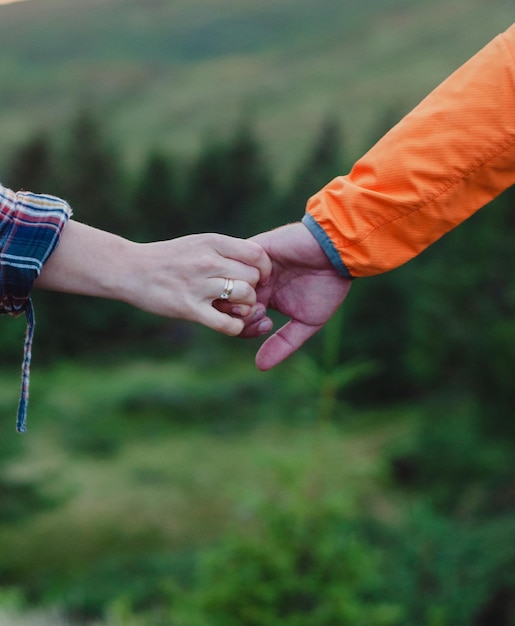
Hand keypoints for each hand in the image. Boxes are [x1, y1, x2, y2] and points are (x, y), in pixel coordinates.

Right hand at [125, 233, 271, 334]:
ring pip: (245, 297)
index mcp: (212, 242)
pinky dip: (235, 327)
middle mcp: (208, 261)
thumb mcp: (197, 243)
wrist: (129, 269)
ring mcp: (198, 285)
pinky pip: (227, 324)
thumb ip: (224, 251)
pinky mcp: (189, 308)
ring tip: (235, 308)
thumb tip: (255, 262)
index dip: (264, 268)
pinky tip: (229, 323)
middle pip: (253, 277)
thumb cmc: (167, 258)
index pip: (257, 254)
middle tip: (244, 296)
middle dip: (255, 289)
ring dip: (246, 307)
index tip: (259, 277)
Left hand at [239, 222, 351, 369]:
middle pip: (227, 305)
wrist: (337, 253)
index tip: (267, 324)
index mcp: (264, 300)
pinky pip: (234, 263)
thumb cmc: (327, 288)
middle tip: (260, 311)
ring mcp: (251, 267)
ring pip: (228, 285)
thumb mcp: (306, 323)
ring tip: (261, 297)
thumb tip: (260, 367)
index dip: (245, 328)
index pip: (237, 320)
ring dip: (242, 295)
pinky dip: (247, 275)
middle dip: (240, 313)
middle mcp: (254, 284)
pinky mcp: (253, 249)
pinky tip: (264, 279)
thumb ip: (283, 344)